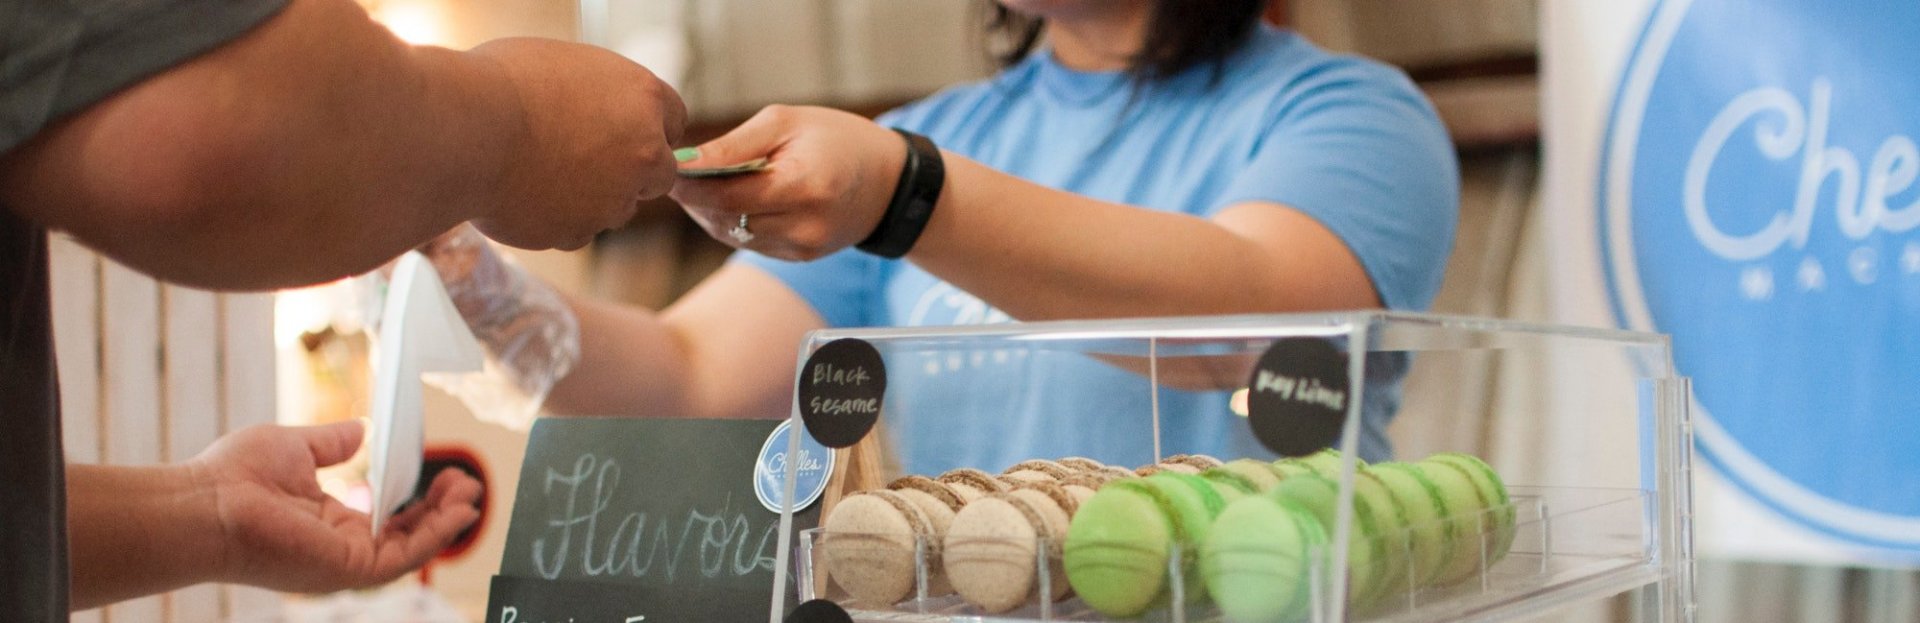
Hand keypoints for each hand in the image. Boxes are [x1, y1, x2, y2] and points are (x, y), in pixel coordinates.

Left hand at [188, 421, 481, 592]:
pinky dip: (436, 535)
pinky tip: (458, 511)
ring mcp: (346, 561)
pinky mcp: (349, 568)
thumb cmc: (232, 478)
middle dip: (441, 509)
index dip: (418, 498)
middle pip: (407, 534)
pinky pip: (406, 556)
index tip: (440, 473)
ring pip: (413, 548)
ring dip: (446, 521)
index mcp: (328, 523)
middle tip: (465, 482)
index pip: (386, 518)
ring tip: (469, 491)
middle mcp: (340, 547)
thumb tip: (360, 430)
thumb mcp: (294, 447)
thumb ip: (331, 444)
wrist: (203, 504)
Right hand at [469, 38, 688, 250]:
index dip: (643, 126)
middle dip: (630, 170)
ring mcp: (615, 198)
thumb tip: (595, 108)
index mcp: (644, 97)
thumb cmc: (497, 84)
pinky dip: (554, 220)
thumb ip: (596, 94)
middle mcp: (644, 151)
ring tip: (537, 172)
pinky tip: (521, 196)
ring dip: (590, 197)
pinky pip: (575, 230)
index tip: (619, 131)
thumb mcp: (561, 66)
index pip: (672, 120)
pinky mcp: (580, 232)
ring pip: (615, 206)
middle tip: (583, 160)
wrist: (460, 131)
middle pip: (658, 172)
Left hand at [670, 105, 906, 260]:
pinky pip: (751, 242)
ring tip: (701, 186)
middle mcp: (806, 225)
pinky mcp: (801, 257)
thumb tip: (685, 162)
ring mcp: (804, 247)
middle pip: (727, 219)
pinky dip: (732, 222)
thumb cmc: (834, 139)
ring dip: (709, 213)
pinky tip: (731, 201)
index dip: (691, 186)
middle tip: (676, 175)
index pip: (729, 195)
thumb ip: (734, 145)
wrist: (888, 182)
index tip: (669, 169)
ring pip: (733, 235)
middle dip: (695, 199)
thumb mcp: (786, 122)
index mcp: (805, 185)